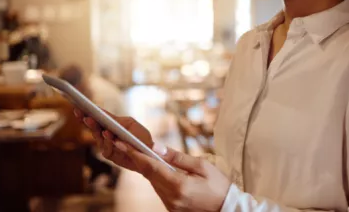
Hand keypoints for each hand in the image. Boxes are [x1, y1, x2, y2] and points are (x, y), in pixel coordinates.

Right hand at [74, 109, 153, 171]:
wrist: (150, 152)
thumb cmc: (140, 136)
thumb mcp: (129, 124)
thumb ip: (116, 120)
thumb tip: (102, 114)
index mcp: (110, 125)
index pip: (97, 118)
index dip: (87, 112)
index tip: (79, 106)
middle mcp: (105, 135)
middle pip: (94, 127)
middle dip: (88, 121)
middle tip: (84, 115)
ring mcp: (107, 146)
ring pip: (98, 138)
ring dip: (97, 131)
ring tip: (95, 123)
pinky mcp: (111, 156)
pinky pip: (106, 149)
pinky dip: (108, 142)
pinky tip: (108, 135)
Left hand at [115, 141, 230, 211]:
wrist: (227, 208)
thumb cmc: (219, 185)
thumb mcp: (202, 165)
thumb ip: (177, 157)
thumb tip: (156, 146)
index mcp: (179, 185)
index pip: (150, 167)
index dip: (134, 153)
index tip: (121, 142)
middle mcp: (171, 198)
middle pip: (147, 174)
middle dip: (135, 157)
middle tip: (123, 142)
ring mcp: (170, 205)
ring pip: (152, 182)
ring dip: (145, 167)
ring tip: (137, 151)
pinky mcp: (171, 208)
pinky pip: (159, 189)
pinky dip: (155, 177)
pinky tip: (154, 167)